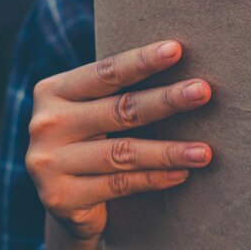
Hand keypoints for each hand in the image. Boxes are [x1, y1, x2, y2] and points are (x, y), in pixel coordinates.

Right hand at [26, 41, 211, 240]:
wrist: (63, 200)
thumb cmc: (93, 142)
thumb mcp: (96, 112)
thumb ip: (122, 94)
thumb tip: (186, 73)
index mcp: (54, 91)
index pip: (105, 72)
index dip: (142, 61)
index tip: (176, 50)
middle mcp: (46, 124)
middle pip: (119, 109)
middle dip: (167, 100)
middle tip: (203, 92)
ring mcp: (49, 163)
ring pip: (123, 152)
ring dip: (169, 151)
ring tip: (204, 151)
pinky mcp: (60, 197)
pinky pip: (120, 184)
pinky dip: (154, 178)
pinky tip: (182, 174)